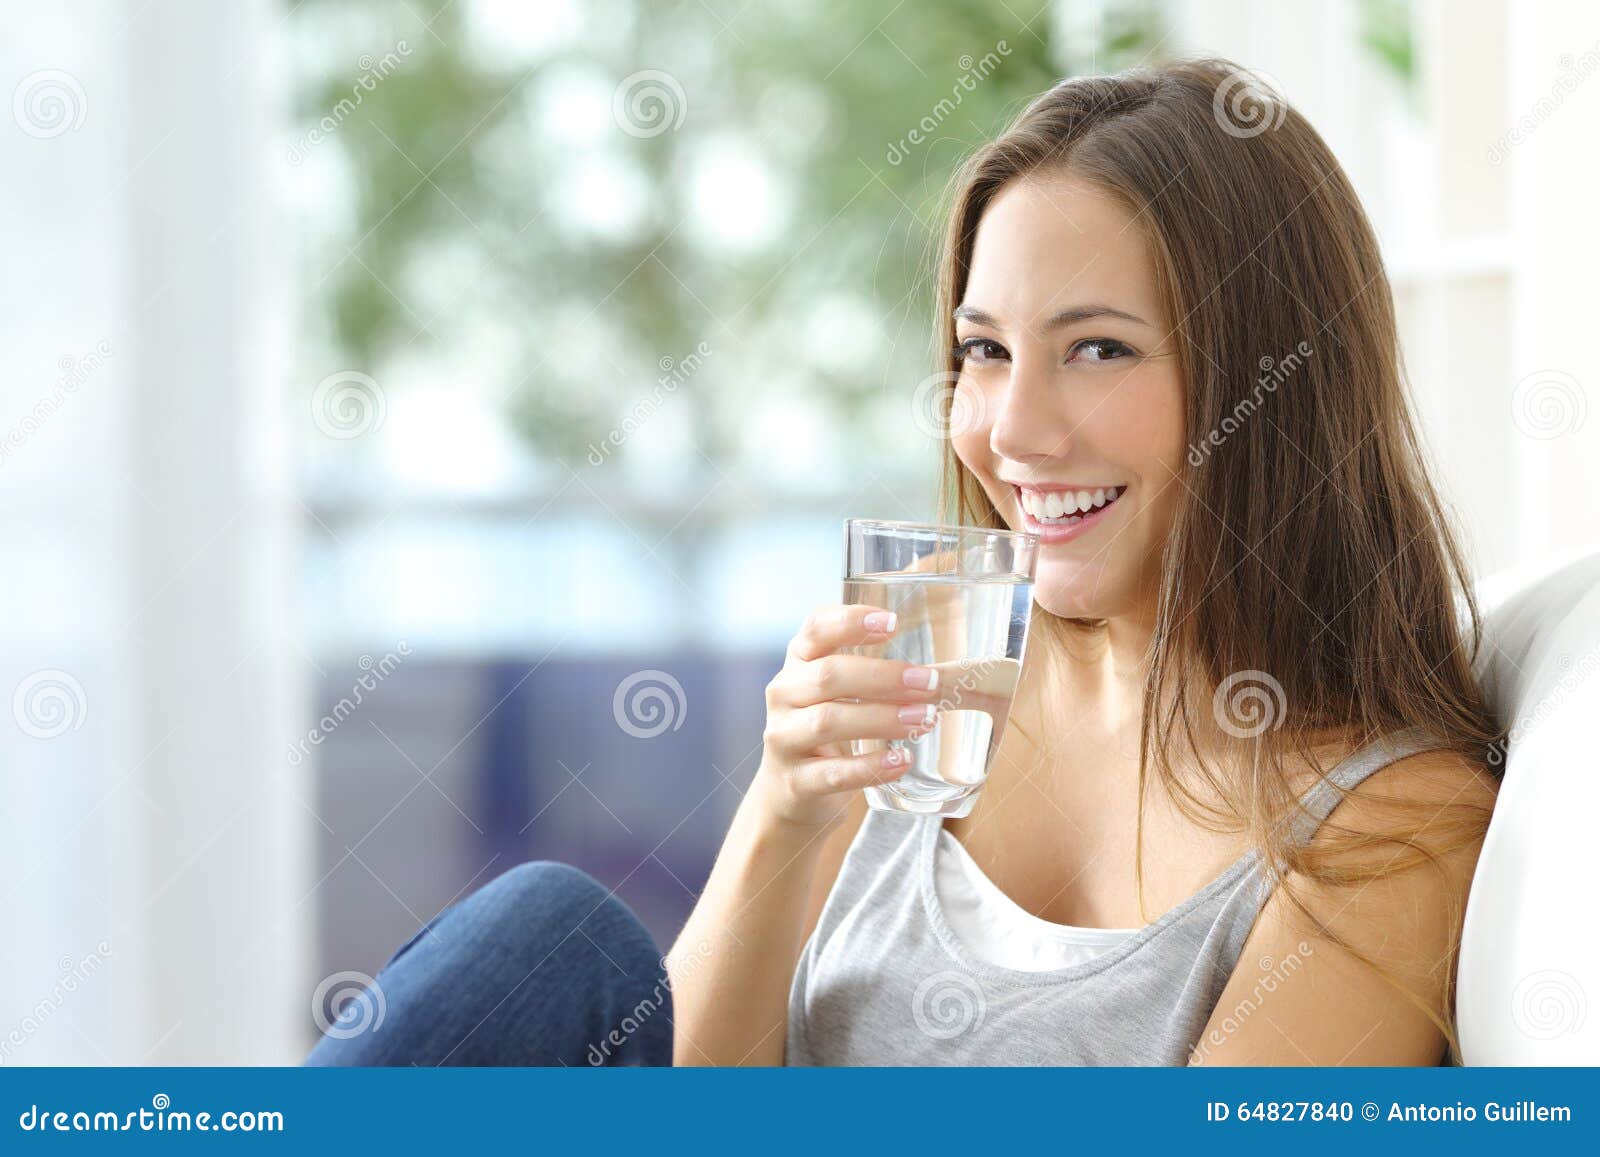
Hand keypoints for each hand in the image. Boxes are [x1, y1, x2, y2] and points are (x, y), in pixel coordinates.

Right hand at [753, 603, 942, 830]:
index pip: (816, 628)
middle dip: (883, 677)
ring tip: (925, 719)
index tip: (893, 622)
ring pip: (829, 721)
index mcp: (798, 661)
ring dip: (882, 718)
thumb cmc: (824, 727)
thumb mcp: (833, 690)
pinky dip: (872, 767)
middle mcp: (784, 694)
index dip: (851, 622)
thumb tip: (940, 666)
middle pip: (828, 675)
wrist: (788, 789)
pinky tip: (903, 760)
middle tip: (930, 682)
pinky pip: (834, 773)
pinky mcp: (794, 781)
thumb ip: (869, 669)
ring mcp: (783, 739)